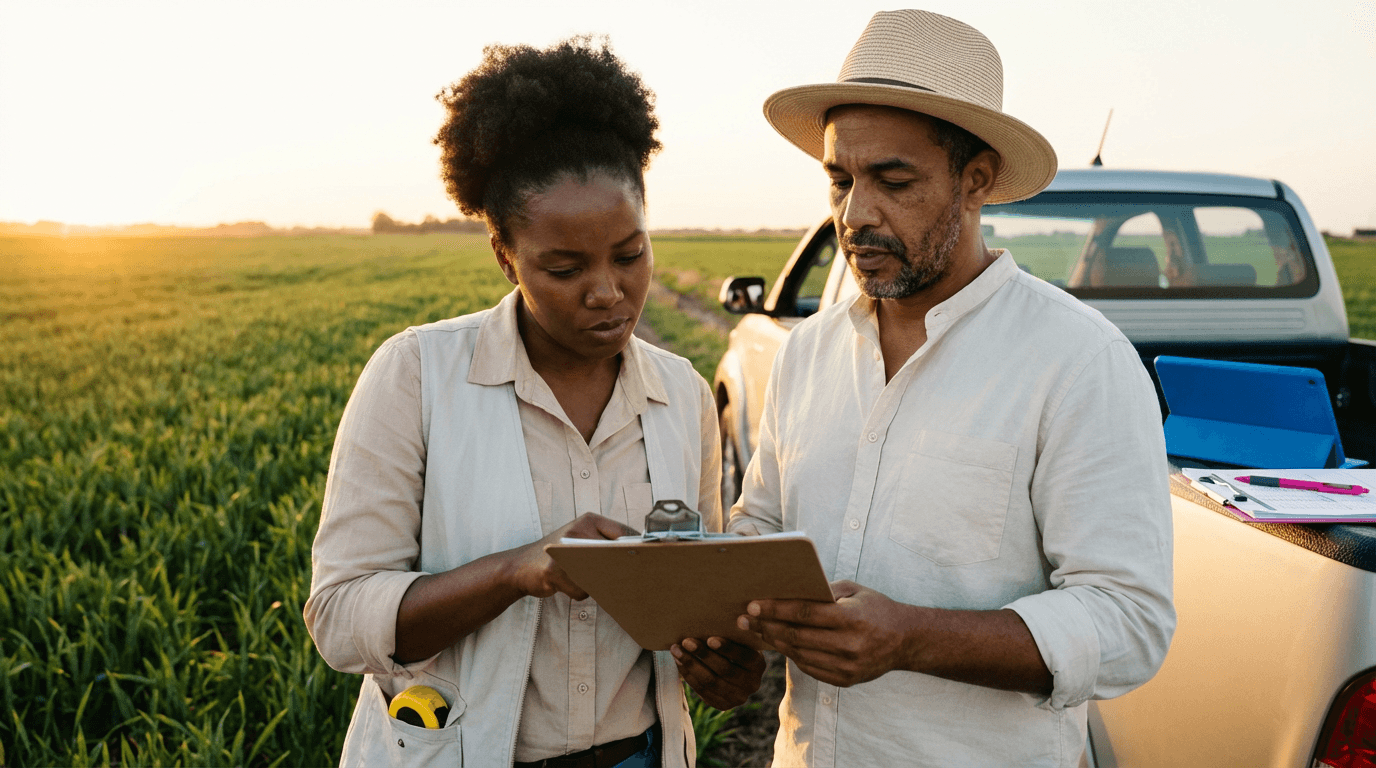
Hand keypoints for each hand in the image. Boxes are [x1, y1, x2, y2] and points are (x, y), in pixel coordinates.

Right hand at [507, 513, 635, 599]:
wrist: (520, 565)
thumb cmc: (558, 554)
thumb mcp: (580, 539)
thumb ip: (605, 542)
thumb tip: (641, 557)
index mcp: (588, 520)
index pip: (623, 533)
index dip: (637, 549)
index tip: (649, 561)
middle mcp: (577, 530)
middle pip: (614, 555)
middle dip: (618, 570)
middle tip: (621, 578)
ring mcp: (564, 550)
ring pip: (599, 576)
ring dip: (594, 583)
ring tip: (580, 576)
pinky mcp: (553, 571)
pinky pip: (582, 590)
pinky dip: (578, 592)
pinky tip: (566, 584)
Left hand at [672, 636, 764, 709]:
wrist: (738, 670)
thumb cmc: (735, 646)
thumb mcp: (740, 640)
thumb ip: (732, 634)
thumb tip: (708, 624)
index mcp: (759, 665)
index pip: (744, 657)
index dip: (727, 649)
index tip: (710, 639)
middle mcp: (752, 684)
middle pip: (724, 670)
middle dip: (703, 655)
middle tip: (686, 642)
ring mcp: (737, 697)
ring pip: (710, 682)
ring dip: (691, 665)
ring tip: (677, 650)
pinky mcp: (723, 705)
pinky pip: (702, 691)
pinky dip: (688, 675)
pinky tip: (679, 662)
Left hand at [737, 580, 913, 687]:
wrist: (906, 641)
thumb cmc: (875, 608)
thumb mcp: (854, 591)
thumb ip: (823, 590)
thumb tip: (787, 589)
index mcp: (852, 618)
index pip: (805, 613)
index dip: (776, 609)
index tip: (753, 605)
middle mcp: (850, 645)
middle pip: (797, 636)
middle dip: (767, 626)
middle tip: (744, 618)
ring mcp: (848, 667)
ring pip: (800, 655)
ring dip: (775, 642)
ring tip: (758, 630)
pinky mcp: (846, 681)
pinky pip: (810, 668)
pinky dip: (792, 655)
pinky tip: (780, 644)